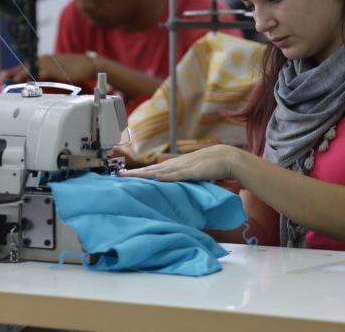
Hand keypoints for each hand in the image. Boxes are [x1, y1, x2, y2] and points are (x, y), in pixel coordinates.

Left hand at [0, 54, 96, 83]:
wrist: (87, 64)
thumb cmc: (73, 69)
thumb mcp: (56, 72)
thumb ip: (45, 77)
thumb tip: (34, 85)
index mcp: (42, 60)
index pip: (24, 65)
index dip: (12, 71)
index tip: (2, 77)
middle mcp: (44, 60)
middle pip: (24, 66)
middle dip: (12, 72)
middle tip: (1, 78)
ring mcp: (49, 64)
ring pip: (31, 68)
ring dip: (21, 74)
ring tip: (12, 80)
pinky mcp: (56, 69)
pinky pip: (43, 73)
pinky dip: (35, 77)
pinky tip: (29, 82)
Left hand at [119, 144, 241, 181]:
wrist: (225, 158)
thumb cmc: (209, 166)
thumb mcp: (191, 175)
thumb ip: (181, 180)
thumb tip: (171, 188)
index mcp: (174, 166)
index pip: (152, 170)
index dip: (138, 173)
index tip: (124, 176)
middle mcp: (175, 165)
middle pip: (151, 169)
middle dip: (135, 173)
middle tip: (119, 175)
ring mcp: (183, 167)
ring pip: (160, 171)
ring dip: (145, 174)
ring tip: (131, 176)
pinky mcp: (193, 171)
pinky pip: (178, 174)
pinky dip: (167, 176)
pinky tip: (157, 177)